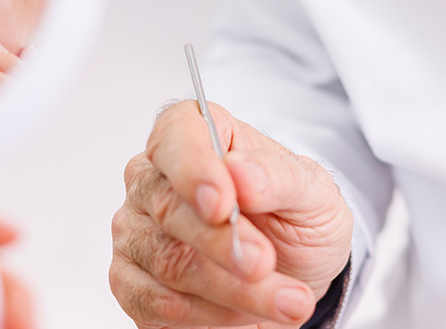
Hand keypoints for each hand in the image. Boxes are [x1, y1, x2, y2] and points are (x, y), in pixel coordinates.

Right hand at [110, 101, 352, 327]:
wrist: (296, 277)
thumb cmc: (297, 222)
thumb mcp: (313, 194)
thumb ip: (279, 177)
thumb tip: (241, 172)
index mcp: (196, 136)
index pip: (176, 135)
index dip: (193, 168)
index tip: (222, 203)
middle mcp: (154, 180)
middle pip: (168, 207)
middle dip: (222, 243)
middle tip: (265, 263)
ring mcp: (137, 231)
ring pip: (167, 263)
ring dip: (232, 290)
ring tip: (286, 300)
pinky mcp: (132, 283)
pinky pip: (156, 304)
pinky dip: (207, 316)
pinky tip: (244, 317)